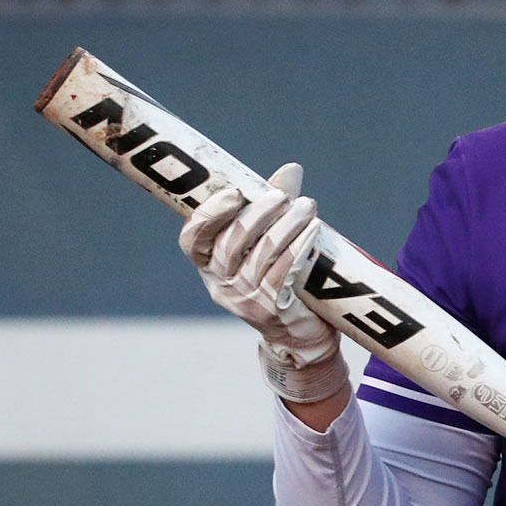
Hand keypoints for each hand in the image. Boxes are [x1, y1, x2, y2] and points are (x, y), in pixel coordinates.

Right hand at [179, 163, 346, 401]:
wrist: (299, 334)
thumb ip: (275, 207)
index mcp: (210, 265)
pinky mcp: (269, 310)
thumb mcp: (271, 242)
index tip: (234, 192)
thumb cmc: (283, 279)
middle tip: (282, 195)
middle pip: (231, 242)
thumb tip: (290, 170)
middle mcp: (220, 283)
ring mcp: (243, 299)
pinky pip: (282, 272)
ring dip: (286, 226)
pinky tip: (314, 230)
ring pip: (260, 254)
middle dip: (259, 212)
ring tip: (307, 206)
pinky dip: (299, 247)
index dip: (208, 215)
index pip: (192, 239)